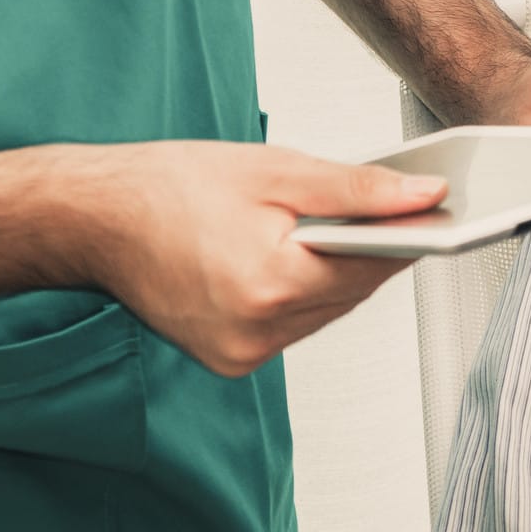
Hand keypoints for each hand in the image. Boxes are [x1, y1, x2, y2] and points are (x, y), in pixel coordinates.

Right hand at [73, 141, 445, 376]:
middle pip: (353, 291)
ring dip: (338, 272)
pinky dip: (304, 292)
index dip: (408, 235)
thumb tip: (426, 196)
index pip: (373, 266)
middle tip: (385, 207)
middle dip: (371, 249)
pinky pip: (295, 323)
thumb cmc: (171, 187)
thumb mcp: (279, 172)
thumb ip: (360, 189)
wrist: (94, 220)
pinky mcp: (230, 359)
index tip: (436, 210)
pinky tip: (294, 256)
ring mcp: (240, 354)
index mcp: (271, 285)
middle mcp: (256, 333)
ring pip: (327, 310)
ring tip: (329, 228)